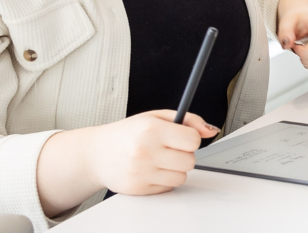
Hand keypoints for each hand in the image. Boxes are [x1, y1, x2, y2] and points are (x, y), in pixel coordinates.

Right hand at [37, 111, 216, 215]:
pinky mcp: (138, 189)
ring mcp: (141, 173)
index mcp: (151, 130)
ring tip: (160, 160)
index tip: (181, 137)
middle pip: (190, 161)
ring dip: (175, 169)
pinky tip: (150, 170)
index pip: (192, 140)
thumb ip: (188, 120)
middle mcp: (145, 152)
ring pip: (181, 177)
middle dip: (184, 154)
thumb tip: (211, 130)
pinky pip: (168, 188)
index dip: (190, 138)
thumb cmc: (128, 133)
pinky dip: (164, 180)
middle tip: (169, 149)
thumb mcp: (156, 117)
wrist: (96, 154)